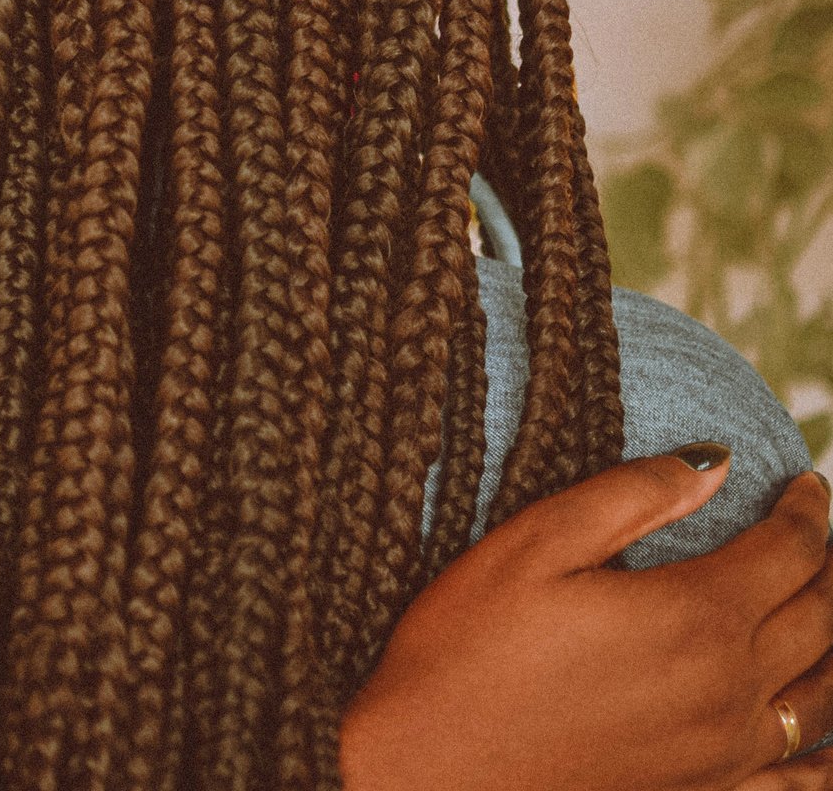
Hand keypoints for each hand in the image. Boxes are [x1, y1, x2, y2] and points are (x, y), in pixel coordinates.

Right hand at [339, 448, 832, 790]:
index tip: (805, 482)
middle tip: (814, 534)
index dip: (807, 508)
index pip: (790, 549)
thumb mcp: (530, 546)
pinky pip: (804, 775)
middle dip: (826, 564)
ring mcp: (724, 749)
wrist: (429, 769)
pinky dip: (831, 747)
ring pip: (825, 691)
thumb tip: (713, 461)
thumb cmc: (465, 649)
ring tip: (821, 603)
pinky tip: (827, 726)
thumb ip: (628, 496)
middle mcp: (728, 686)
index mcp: (693, 614)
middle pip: (821, 614)